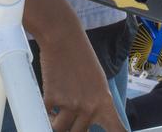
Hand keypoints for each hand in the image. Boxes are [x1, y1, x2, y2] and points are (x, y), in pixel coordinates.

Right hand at [24, 0, 126, 131]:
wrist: (63, 38)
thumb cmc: (81, 58)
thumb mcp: (97, 82)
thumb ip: (95, 104)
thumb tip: (88, 121)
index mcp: (104, 102)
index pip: (116, 130)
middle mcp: (89, 107)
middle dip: (73, 128)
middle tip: (71, 117)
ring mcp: (70, 104)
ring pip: (61, 129)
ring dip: (57, 123)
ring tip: (56, 111)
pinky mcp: (52, 98)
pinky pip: (46, 116)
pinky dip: (46, 112)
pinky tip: (48, 103)